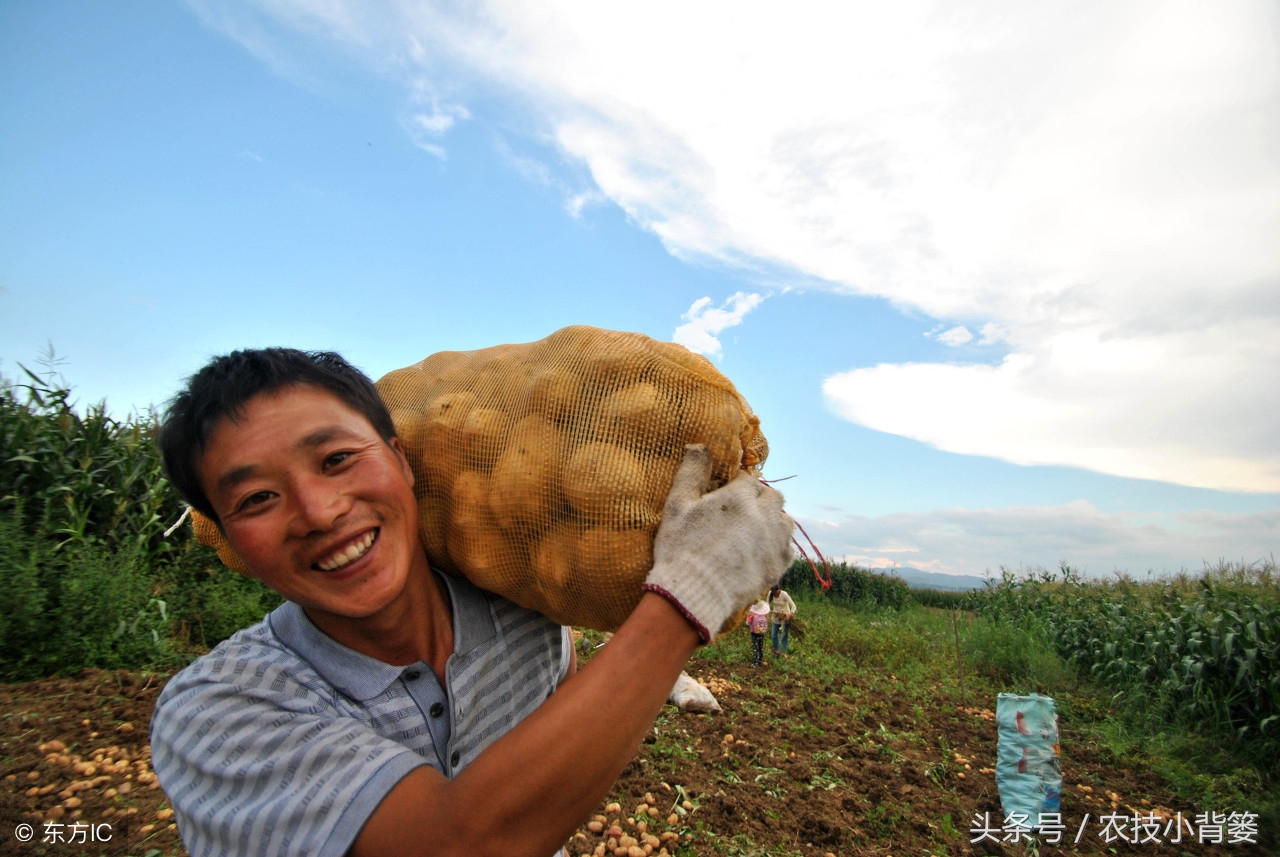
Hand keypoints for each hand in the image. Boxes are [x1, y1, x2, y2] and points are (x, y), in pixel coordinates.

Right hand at [643, 445, 793, 642]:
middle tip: (742, 512)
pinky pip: (788, 549)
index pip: (748, 480)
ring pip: (786, 520)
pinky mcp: (778, 566)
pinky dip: (778, 546)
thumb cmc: (681, 548)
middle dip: (760, 499)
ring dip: (774, 520)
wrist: (694, 594)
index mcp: (740, 496)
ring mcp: (775, 541)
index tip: (726, 496)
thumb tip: (699, 444)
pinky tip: (762, 551)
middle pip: (774, 497)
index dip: (737, 486)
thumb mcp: (677, 505)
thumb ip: (691, 471)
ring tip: (756, 530)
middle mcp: (764, 515)